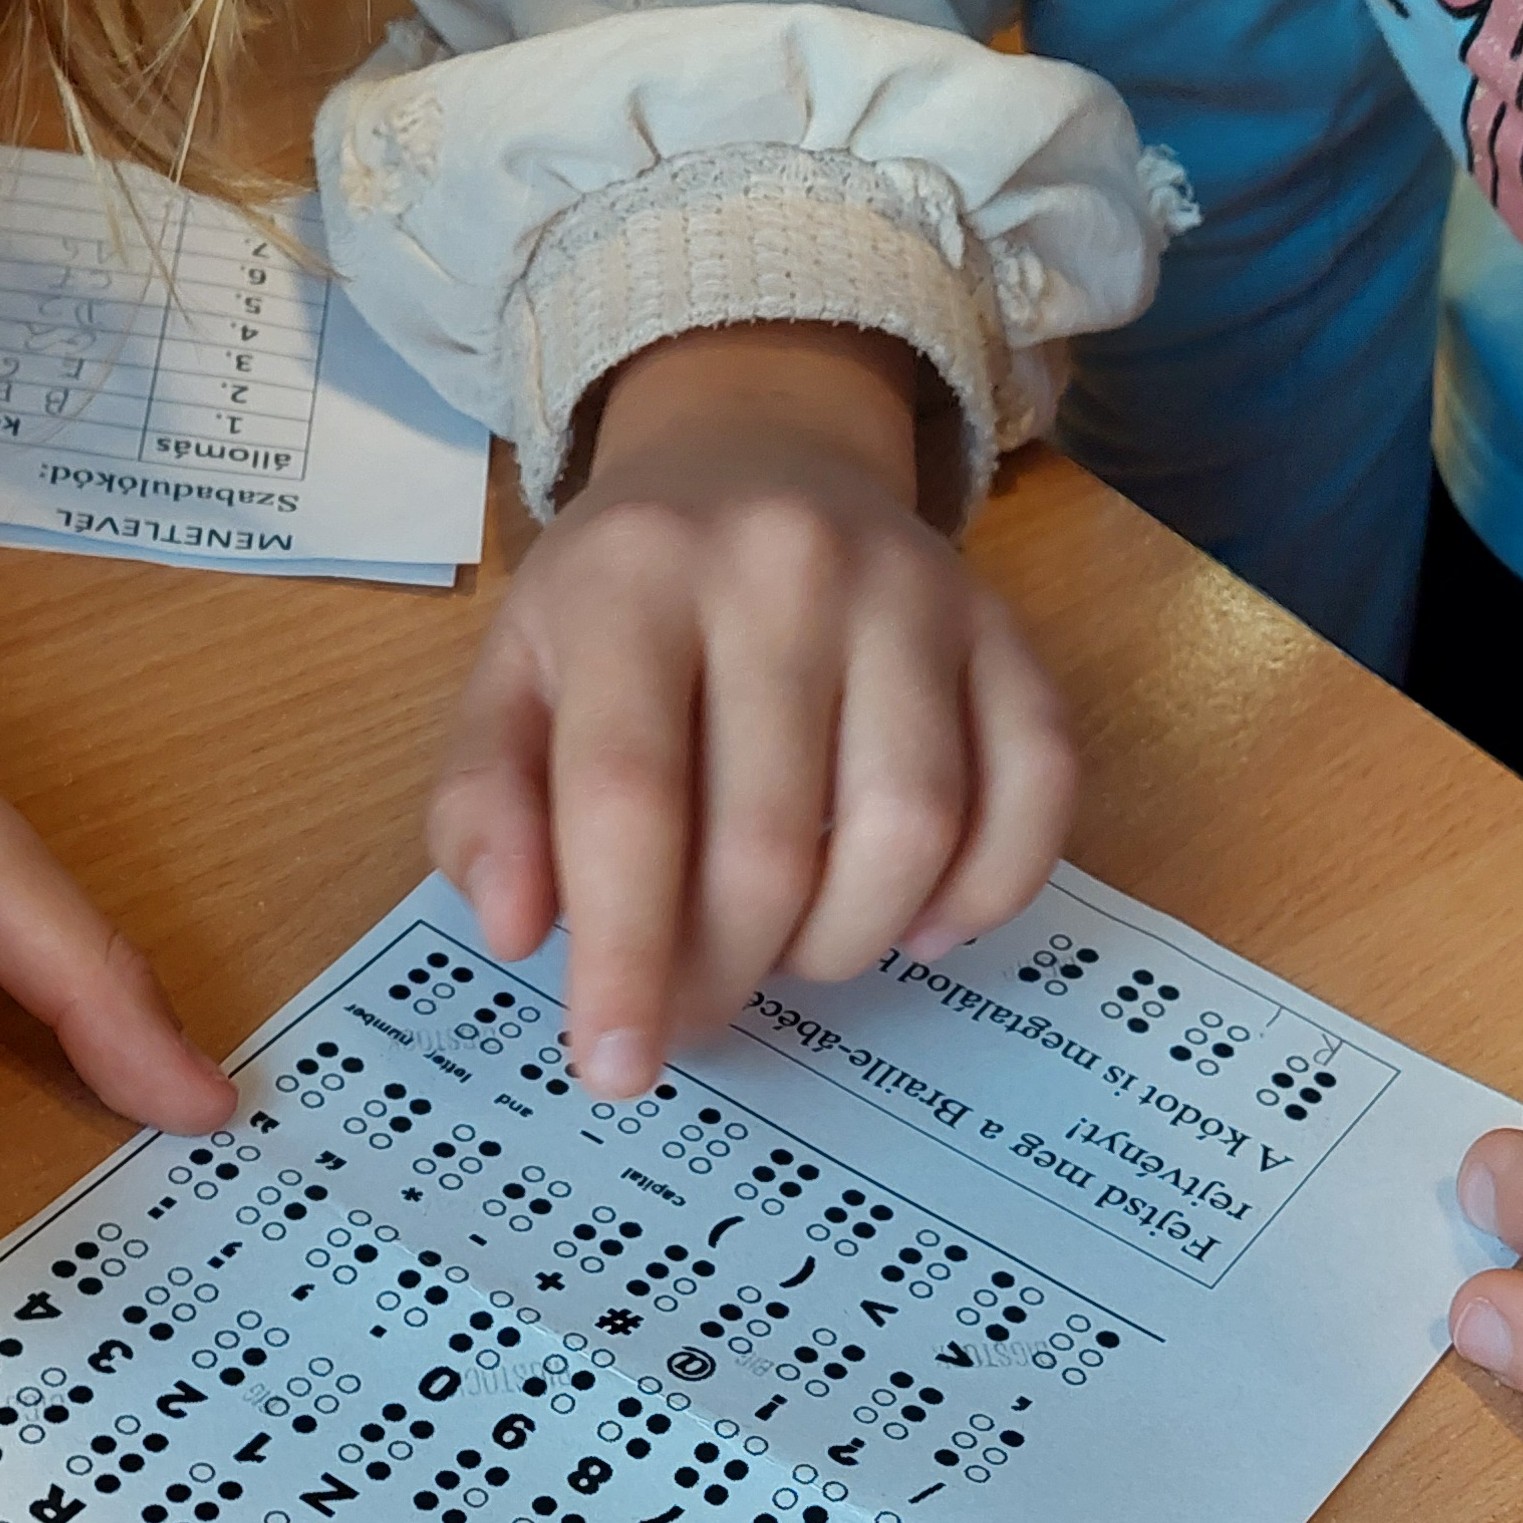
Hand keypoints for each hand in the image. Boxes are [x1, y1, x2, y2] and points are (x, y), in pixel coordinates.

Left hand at [429, 323, 1076, 1099]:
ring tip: (791, 949)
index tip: (616, 1068)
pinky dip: (985, 891)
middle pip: (772, 839)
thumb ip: (485, 805)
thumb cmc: (619, 605)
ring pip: (911, 829)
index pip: (632, 797)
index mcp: (632, 583)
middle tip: (696, 1008)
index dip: (625, 954)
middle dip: (727, 971)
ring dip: (846, 943)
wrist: (757, 454)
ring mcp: (913, 591)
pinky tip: (917, 920)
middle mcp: (783, 568)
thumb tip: (515, 931)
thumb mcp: (511, 680)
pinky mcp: (1005, 625)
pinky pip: (1037, 788)